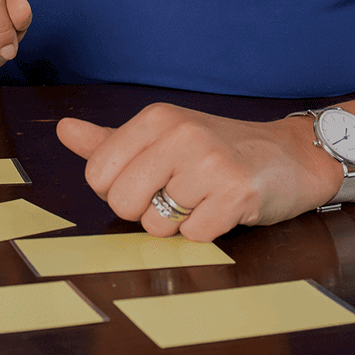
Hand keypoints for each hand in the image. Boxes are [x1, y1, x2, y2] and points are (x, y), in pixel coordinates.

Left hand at [56, 104, 344, 236]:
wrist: (290, 156)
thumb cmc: (218, 150)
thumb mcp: (162, 137)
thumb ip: (110, 141)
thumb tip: (63, 130)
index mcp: (155, 118)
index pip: (97, 174)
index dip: (118, 190)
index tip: (148, 181)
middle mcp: (180, 134)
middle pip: (122, 203)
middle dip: (146, 211)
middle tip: (178, 194)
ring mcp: (209, 162)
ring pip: (157, 224)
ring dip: (179, 223)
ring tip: (204, 198)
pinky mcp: (236, 192)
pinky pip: (193, 236)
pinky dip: (206, 231)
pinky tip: (224, 208)